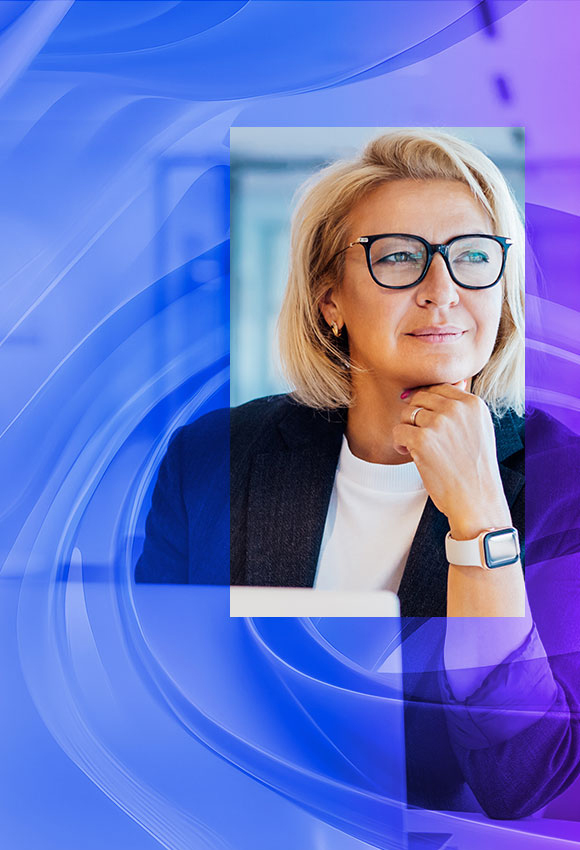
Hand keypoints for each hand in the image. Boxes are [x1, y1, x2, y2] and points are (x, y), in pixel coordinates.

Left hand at [392, 382, 510, 538]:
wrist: (477, 500)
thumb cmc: (476, 468)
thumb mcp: (479, 429)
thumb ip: (464, 407)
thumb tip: (453, 382)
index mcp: (473, 403)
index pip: (438, 387)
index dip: (427, 403)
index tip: (426, 420)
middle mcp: (457, 408)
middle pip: (420, 397)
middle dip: (415, 415)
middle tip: (420, 435)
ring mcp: (439, 423)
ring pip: (406, 414)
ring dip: (407, 431)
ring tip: (416, 448)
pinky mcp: (422, 440)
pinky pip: (398, 431)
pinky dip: (399, 444)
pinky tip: (409, 454)